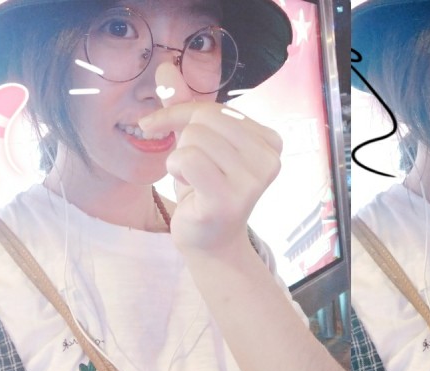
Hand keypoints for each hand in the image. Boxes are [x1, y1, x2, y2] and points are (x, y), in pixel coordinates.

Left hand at [139, 64, 282, 254]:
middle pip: (205, 118)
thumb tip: (164, 68)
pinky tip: (187, 186)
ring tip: (193, 180)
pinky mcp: (229, 199)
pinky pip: (188, 158)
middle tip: (187, 165)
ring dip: (179, 158)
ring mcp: (252, 182)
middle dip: (183, 137)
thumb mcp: (197, 144)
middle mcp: (269, 160)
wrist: (211, 242)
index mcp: (270, 142)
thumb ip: (185, 107)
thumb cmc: (206, 191)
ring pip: (195, 137)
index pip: (217, 108)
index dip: (181, 114)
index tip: (159, 125)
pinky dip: (176, 169)